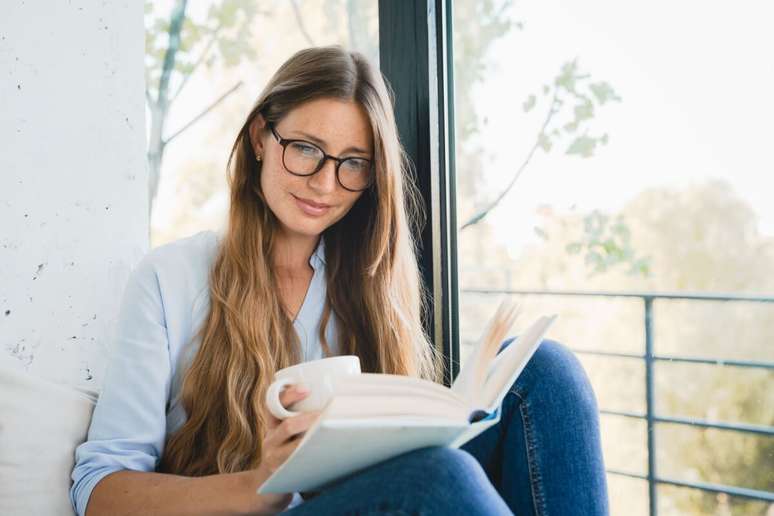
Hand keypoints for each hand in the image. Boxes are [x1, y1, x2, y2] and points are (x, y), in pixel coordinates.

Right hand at [246, 385, 320, 513]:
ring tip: (328, 431)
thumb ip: (296, 419)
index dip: (289, 395)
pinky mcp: (282, 475)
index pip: (274, 405)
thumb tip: (327, 403)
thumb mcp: (282, 436)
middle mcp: (270, 440)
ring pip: (293, 447)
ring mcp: (274, 459)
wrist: (264, 489)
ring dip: (311, 438)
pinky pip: (297, 465)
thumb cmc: (282, 455)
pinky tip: (325, 453)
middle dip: (307, 418)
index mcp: (271, 426)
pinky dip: (311, 457)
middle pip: (286, 425)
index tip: (306, 388)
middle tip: (326, 414)